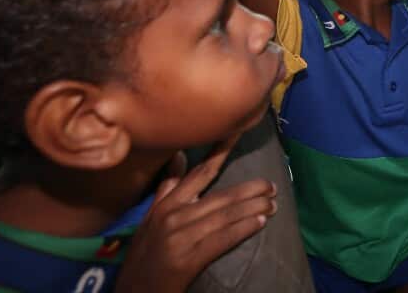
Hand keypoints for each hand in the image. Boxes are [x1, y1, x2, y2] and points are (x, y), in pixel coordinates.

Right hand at [116, 137, 277, 291]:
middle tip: (272, 186)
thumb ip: (168, 188)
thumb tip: (180, 156)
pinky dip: (242, 229)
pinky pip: (221, 239)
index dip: (221, 151)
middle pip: (220, 197)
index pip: (200, 173)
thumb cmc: (145, 254)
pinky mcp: (187, 259)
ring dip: (252, 208)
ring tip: (273, 204)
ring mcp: (180, 237)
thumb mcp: (151, 218)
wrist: (134, 291)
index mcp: (166, 204)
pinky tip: (259, 223)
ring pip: (225, 216)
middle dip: (250, 190)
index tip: (240, 132)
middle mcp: (174, 216)